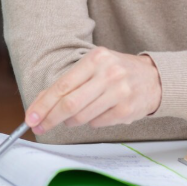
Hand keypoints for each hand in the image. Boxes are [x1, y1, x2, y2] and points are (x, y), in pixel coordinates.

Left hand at [25, 47, 161, 134]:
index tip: (31, 117)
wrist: (155, 78)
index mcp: (95, 59)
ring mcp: (119, 92)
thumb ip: (69, 83)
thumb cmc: (117, 71)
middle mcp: (108, 73)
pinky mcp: (127, 109)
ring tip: (72, 117)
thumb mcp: (94, 67)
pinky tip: (96, 114)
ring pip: (83, 116)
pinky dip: (91, 122)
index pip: (62, 86)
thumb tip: (40, 103)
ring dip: (71, 121)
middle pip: (70, 103)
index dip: (43, 105)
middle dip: (50, 118)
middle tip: (40, 127)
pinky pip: (98, 123)